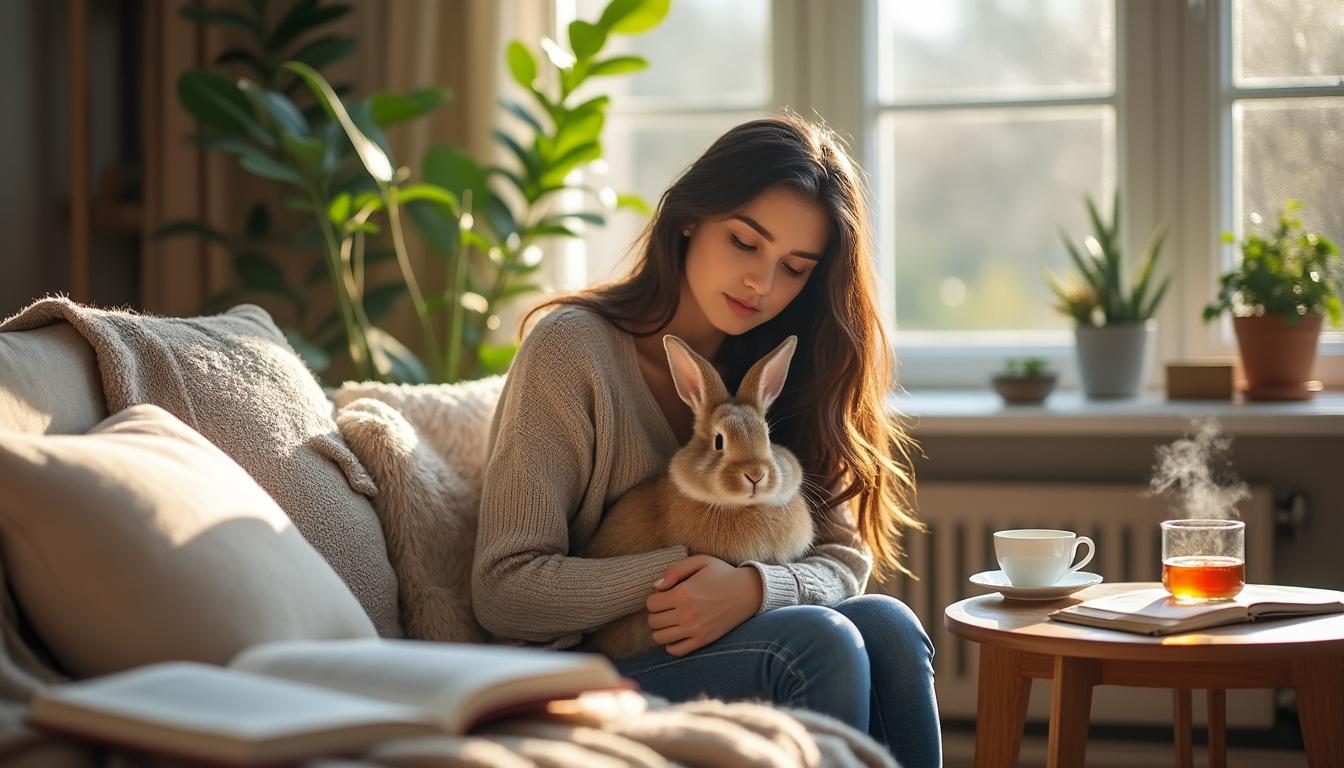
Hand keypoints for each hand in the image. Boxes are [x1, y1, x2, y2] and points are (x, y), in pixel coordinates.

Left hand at [646, 554, 762, 656]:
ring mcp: (695, 630)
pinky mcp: (703, 640)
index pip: (651, 603)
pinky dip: (671, 645)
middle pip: (653, 621)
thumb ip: (675, 570)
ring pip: (660, 638)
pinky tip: (677, 634)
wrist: (749, 591)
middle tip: (666, 608)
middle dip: (656, 613)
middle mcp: (686, 614)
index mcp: (683, 593)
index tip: (664, 596)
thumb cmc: (723, 573)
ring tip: (671, 621)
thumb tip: (656, 586)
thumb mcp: (700, 561)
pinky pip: (676, 650)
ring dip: (661, 629)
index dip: (654, 598)